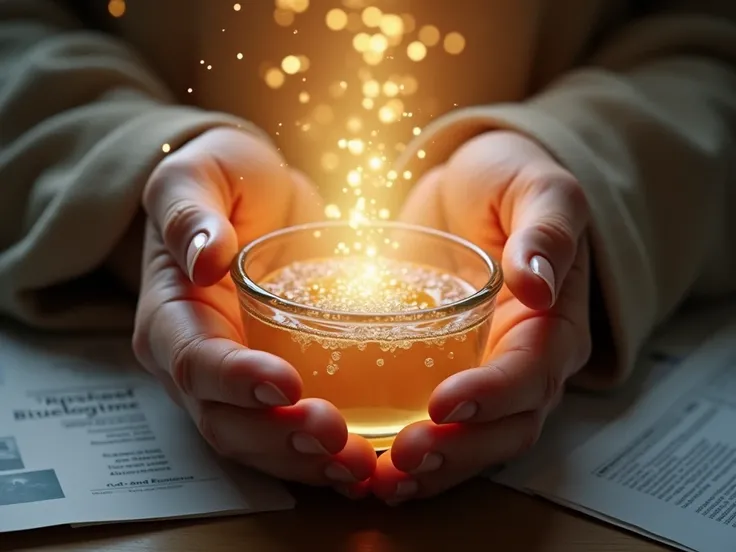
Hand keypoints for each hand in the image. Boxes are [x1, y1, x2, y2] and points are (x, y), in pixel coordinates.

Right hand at [132, 128, 375, 488]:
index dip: (236, 380)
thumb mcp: (196, 174)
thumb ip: (189, 211)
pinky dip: (324, 457)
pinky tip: (368, 463)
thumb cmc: (221, 180)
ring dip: (306, 462)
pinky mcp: (273, 386)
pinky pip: (290, 433)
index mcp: (171, 316)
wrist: (251, 197)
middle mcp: (196, 363)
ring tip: (360, 467)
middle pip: (225, 421)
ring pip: (258, 443)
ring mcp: (235, 383)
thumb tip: (204, 258)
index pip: (194, 361)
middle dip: (277, 438)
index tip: (286, 383)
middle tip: (335, 438)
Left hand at [371, 131, 591, 502]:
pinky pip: (442, 427)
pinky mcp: (450, 374)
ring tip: (384, 482)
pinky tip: (374, 467)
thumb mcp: (538, 187)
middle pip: (508, 427)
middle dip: (459, 450)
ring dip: (435, 468)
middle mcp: (528, 361)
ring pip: (476, 442)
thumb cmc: (509, 181)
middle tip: (404, 459)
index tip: (443, 403)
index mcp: (555, 322)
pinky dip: (415, 454)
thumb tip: (538, 282)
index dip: (494, 394)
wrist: (471, 183)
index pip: (533, 372)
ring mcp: (489, 374)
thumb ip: (546, 230)